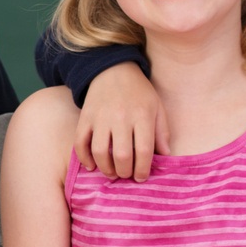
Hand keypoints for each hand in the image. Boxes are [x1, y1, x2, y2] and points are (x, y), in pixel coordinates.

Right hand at [77, 62, 165, 180]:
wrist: (113, 69)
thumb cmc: (139, 91)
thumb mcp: (157, 107)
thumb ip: (162, 132)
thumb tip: (165, 156)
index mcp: (142, 116)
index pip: (143, 150)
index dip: (142, 169)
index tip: (141, 177)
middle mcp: (121, 117)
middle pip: (121, 155)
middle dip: (124, 172)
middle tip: (126, 174)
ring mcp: (100, 117)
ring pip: (99, 151)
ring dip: (105, 168)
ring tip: (111, 173)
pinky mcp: (85, 117)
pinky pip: (80, 142)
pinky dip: (84, 158)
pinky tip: (91, 165)